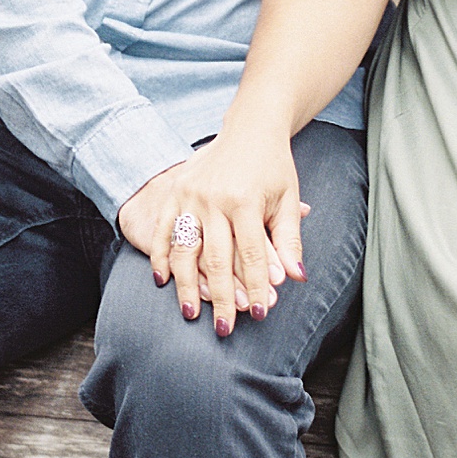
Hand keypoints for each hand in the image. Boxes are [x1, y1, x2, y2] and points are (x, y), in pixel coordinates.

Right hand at [120, 134, 307, 335]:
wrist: (250, 128)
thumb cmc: (273, 167)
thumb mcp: (288, 199)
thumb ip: (289, 240)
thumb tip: (295, 278)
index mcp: (245, 200)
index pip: (251, 254)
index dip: (256, 287)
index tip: (260, 314)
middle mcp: (213, 198)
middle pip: (217, 259)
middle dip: (222, 298)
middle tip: (225, 329)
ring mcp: (189, 195)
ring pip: (185, 249)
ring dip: (186, 286)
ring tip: (191, 314)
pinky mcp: (175, 191)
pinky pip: (164, 231)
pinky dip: (162, 257)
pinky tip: (163, 281)